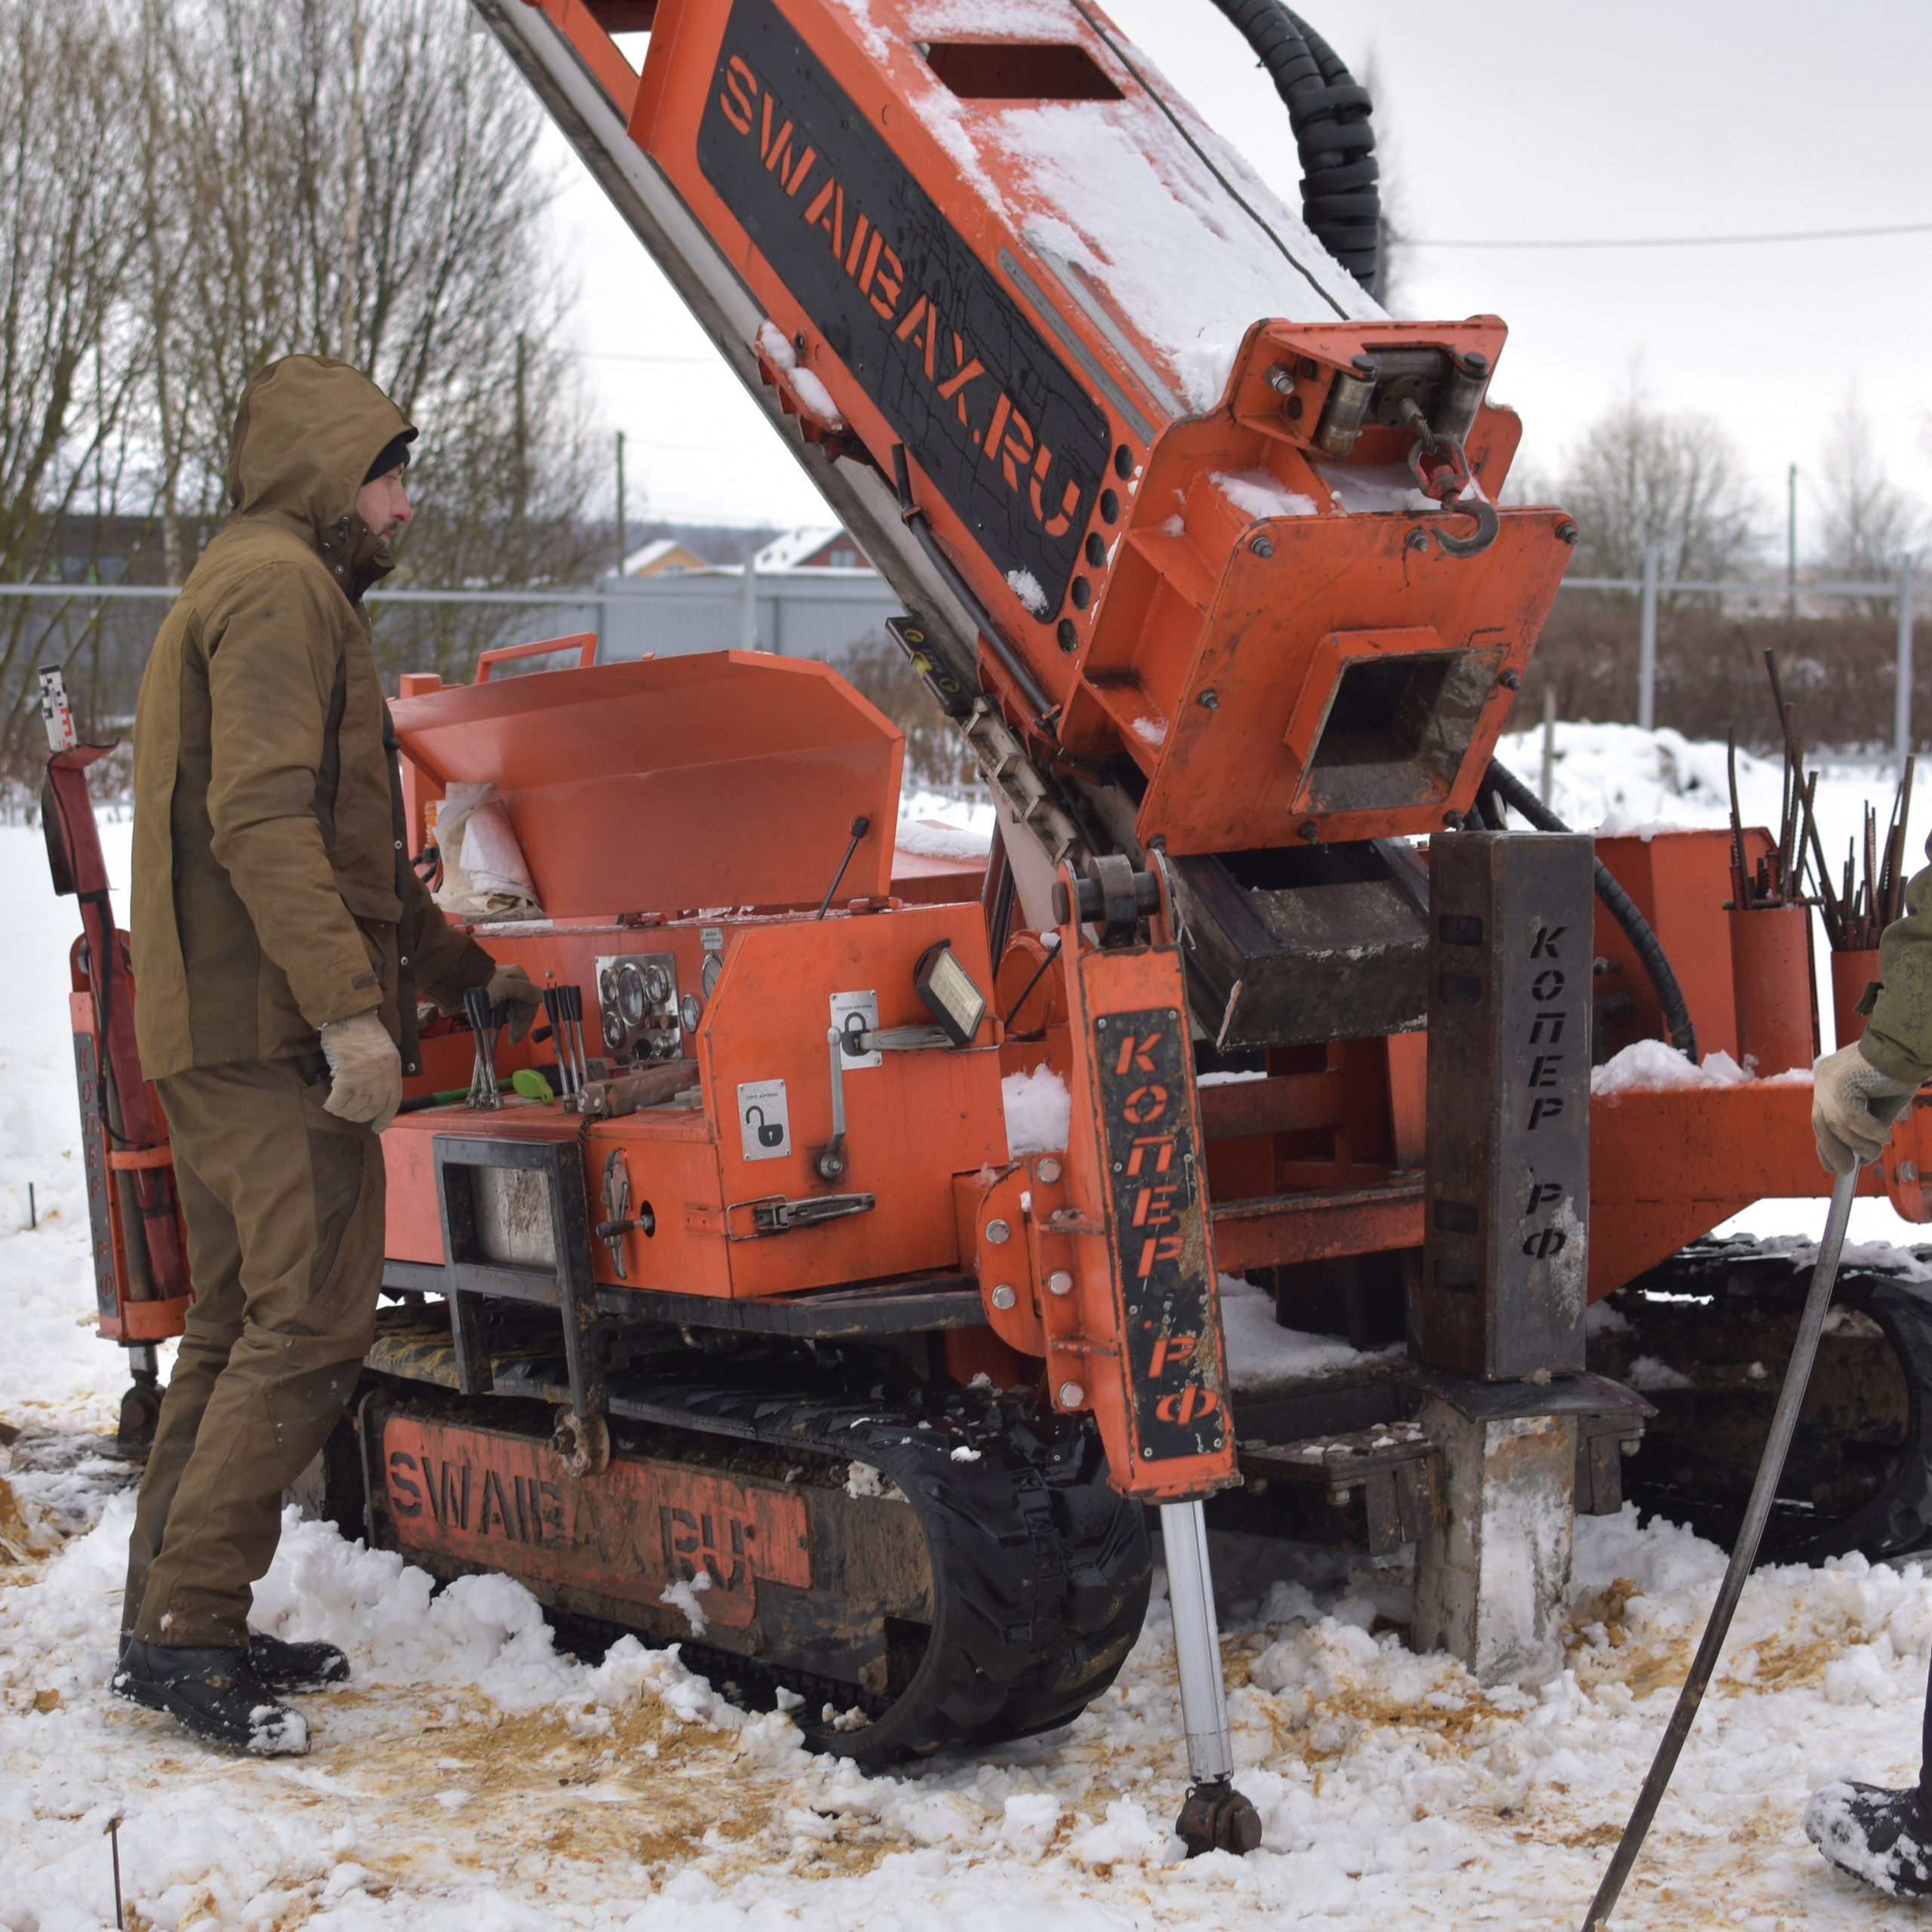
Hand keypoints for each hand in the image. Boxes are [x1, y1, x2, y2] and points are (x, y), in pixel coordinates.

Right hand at [319, 1012, 402, 1132]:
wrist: (351, 1017)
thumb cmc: (366, 1033)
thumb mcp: (385, 1054)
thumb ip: (382, 1075)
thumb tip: (371, 1097)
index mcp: (393, 1072)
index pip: (392, 1103)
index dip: (384, 1118)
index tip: (378, 1129)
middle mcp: (382, 1079)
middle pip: (371, 1109)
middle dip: (359, 1116)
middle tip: (350, 1115)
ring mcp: (365, 1079)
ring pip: (354, 1108)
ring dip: (344, 1112)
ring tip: (339, 1108)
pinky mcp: (347, 1077)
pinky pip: (339, 1101)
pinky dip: (333, 1106)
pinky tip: (329, 1103)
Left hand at [486, 963, 542, 1042]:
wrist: (457, 980)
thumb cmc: (483, 985)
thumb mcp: (506, 986)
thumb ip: (525, 991)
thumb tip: (541, 995)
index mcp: (520, 978)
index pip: (531, 1003)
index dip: (526, 1022)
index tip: (516, 1037)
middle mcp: (514, 983)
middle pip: (521, 1008)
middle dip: (516, 1024)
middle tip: (511, 1040)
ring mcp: (503, 990)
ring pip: (511, 1011)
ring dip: (505, 1021)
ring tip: (495, 1025)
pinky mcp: (492, 996)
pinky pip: (500, 1010)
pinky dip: (497, 1017)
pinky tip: (490, 1020)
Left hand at [1812, 1042, 1914, 1173]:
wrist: (1908, 1048)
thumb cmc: (1897, 1073)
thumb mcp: (1880, 1107)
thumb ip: (1868, 1129)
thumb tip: (1863, 1158)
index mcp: (1828, 1081)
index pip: (1820, 1118)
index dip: (1825, 1144)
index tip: (1832, 1165)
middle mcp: (1823, 1078)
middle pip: (1820, 1123)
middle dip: (1833, 1149)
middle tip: (1848, 1170)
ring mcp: (1828, 1078)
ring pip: (1838, 1123)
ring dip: (1860, 1142)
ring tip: (1879, 1148)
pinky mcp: (1839, 1080)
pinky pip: (1850, 1117)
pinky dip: (1869, 1131)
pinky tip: (1884, 1136)